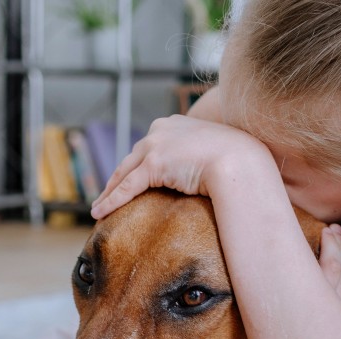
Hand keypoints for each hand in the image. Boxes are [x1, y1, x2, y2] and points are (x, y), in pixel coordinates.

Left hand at [90, 114, 266, 218]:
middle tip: (106, 195)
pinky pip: (126, 187)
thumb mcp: (216, 152)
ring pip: (124, 173)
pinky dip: (111, 201)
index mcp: (175, 124)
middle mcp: (161, 129)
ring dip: (109, 192)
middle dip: (117, 179)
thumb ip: (202, 157)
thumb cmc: (237, 160)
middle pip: (131, 159)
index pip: (148, 147)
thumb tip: (206, 174)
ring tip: (99, 208)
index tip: (128, 178)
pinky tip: (99, 213)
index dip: (136, 165)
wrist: (241, 160)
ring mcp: (155, 145)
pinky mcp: (153, 164)